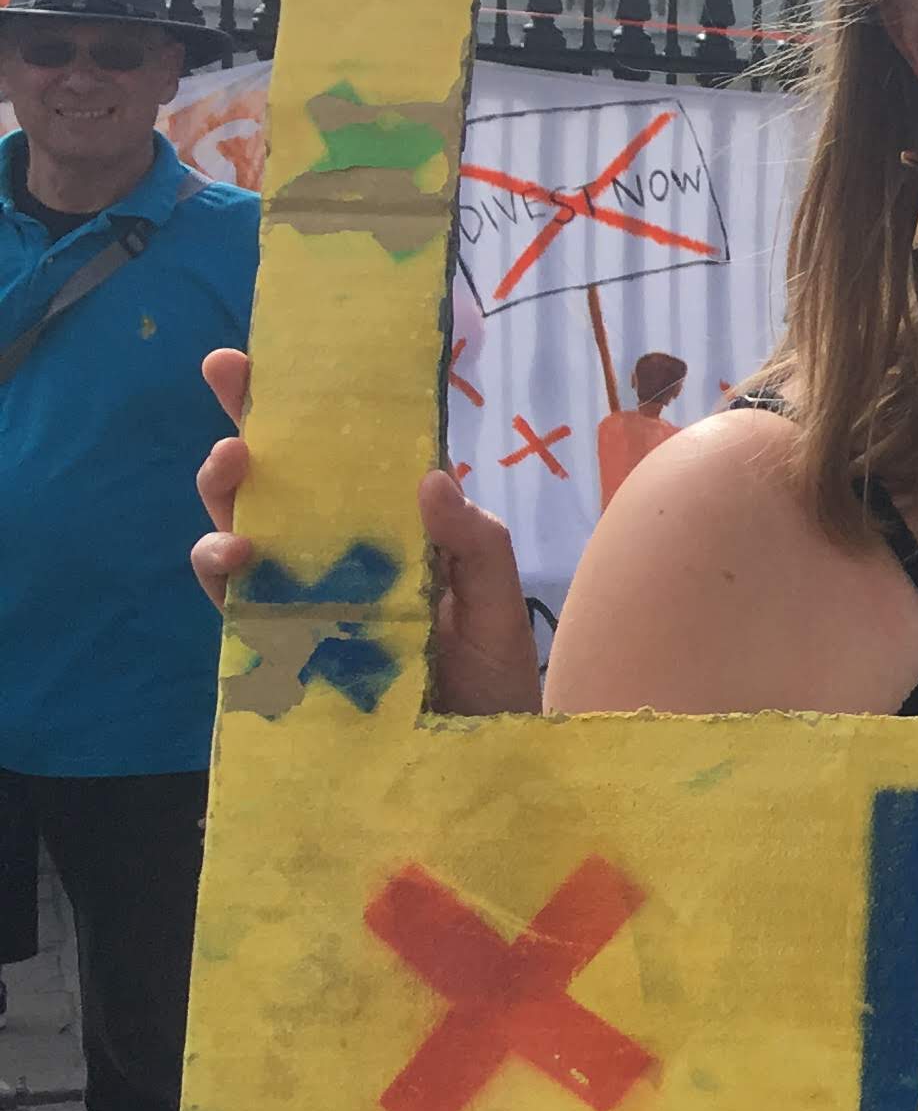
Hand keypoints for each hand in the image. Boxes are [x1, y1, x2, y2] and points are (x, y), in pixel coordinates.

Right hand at [195, 347, 543, 717]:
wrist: (482, 753)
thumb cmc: (494, 667)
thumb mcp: (498, 593)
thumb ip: (473, 540)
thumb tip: (429, 477)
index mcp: (388, 524)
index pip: (339, 453)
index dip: (292, 404)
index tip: (253, 357)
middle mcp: (336, 553)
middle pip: (276, 482)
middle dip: (244, 433)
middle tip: (236, 407)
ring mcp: (304, 597)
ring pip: (243, 532)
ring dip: (226, 498)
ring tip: (233, 472)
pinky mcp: (282, 646)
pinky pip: (237, 602)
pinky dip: (225, 574)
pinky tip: (234, 555)